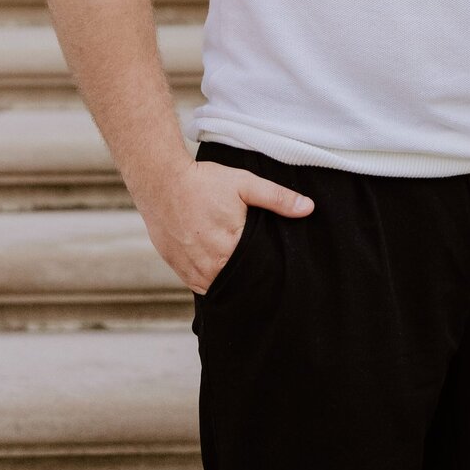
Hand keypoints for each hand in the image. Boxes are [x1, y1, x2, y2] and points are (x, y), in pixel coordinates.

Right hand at [136, 158, 313, 293]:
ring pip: (219, 287)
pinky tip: (222, 275)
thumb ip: (278, 198)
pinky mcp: (178, 268)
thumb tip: (308, 208)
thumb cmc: (204, 182)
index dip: (269, 270)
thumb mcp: (245, 184)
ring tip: (245, 276)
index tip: (279, 270)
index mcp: (231, 245)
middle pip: (239, 282)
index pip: (258, 269)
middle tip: (264, 274)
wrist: (161, 182)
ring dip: (231, 283)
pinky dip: (212, 283)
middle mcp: (210, 263)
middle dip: (251, 280)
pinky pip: (200, 286)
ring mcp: (192, 268)